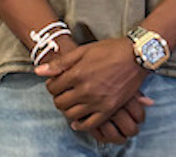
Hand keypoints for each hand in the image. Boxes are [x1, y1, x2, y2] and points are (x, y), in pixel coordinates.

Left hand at [35, 38, 150, 141]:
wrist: (136, 56)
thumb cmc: (111, 50)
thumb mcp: (84, 50)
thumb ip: (61, 63)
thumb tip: (39, 71)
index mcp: (78, 74)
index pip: (53, 87)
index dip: (52, 85)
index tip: (58, 82)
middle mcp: (85, 90)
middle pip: (60, 103)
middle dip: (58, 97)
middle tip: (64, 92)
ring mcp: (97, 101)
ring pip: (71, 114)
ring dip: (68, 110)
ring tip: (72, 102)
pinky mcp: (109, 108)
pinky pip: (90, 124)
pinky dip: (80, 125)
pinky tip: (78, 121)